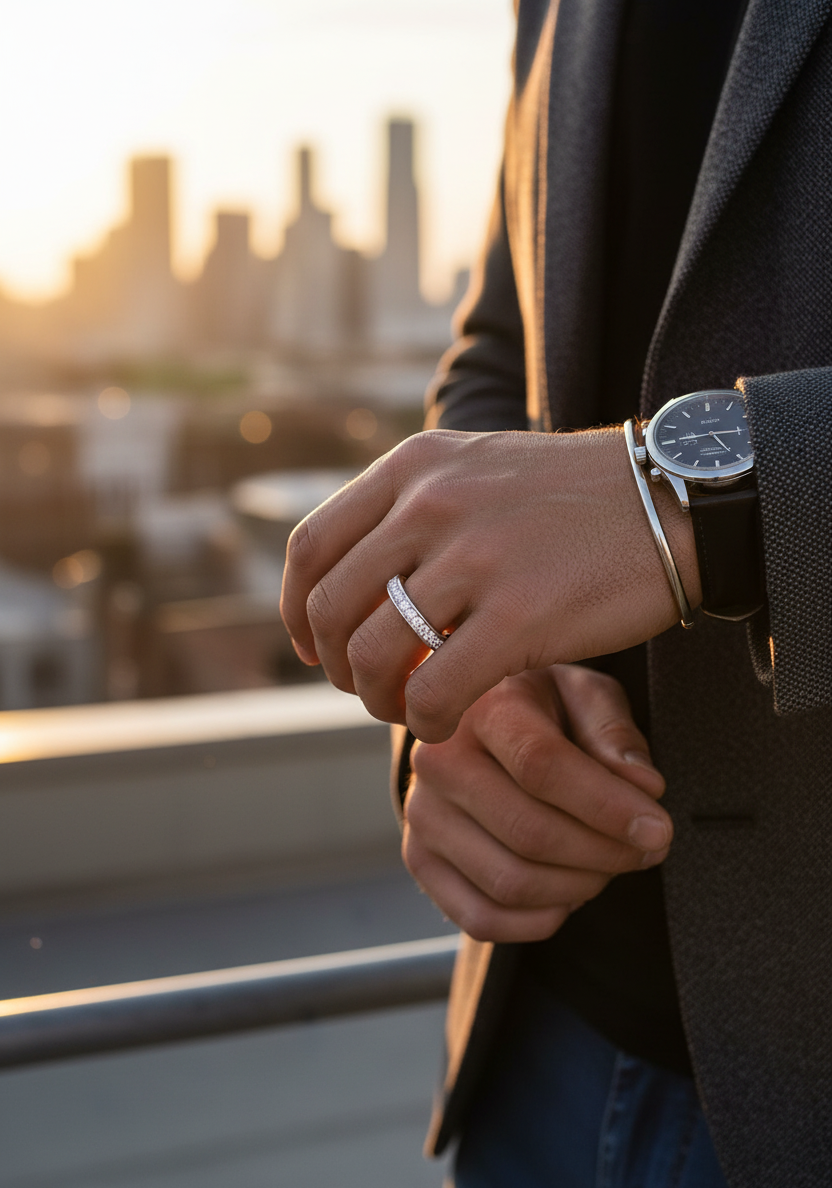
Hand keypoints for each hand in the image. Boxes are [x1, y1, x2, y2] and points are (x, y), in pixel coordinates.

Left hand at [281, 426, 700, 741]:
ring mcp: (475, 558)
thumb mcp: (475, 471)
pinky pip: (433, 690)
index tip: (312, 646)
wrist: (672, 503)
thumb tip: (349, 581)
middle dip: (335, 666)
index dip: (296, 612)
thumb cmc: (571, 500)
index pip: (310, 549)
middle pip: (331, 609)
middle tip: (366, 687)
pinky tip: (444, 720)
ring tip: (406, 706)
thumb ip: (410, 510)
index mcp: (413, 467)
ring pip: (371, 655)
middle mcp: (431, 504)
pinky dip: (424, 720)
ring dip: (376, 700)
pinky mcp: (521, 615)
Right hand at [402, 664, 670, 942]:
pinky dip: (540, 919)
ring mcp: (421, 814)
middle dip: (605, 854)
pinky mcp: (419, 859)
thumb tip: (643, 788)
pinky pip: (483, 919)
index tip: (659, 829)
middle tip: (647, 850)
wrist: (481, 726)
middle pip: (530, 833)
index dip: (608, 808)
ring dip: (580, 887)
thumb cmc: (546, 710)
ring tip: (608, 864)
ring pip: (511, 882)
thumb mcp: (587, 697)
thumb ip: (615, 735)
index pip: (542, 766)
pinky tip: (569, 892)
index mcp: (480, 705)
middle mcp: (437, 759)